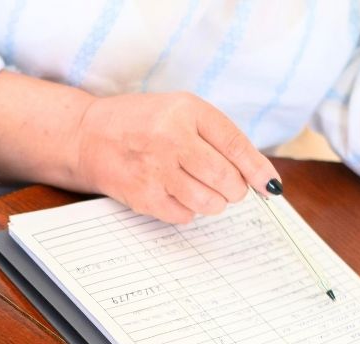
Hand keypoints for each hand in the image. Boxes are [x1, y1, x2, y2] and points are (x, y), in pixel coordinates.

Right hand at [75, 92, 280, 224]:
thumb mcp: (182, 113)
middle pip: (226, 180)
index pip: (235, 145)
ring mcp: (155, 169)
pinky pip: (185, 216)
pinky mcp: (143, 196)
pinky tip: (174, 192)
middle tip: (227, 186)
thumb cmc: (144, 123)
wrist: (89, 136)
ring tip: (198, 187)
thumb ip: (220, 138)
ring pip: (209, 203)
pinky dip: (188, 210)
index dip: (258, 170)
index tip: (271, 187)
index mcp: (186, 110)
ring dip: (213, 202)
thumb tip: (261, 179)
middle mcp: (170, 138)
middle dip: (234, 189)